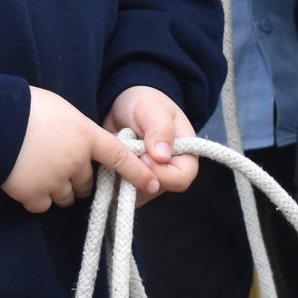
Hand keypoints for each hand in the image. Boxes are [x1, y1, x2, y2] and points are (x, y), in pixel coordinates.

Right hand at [1, 87, 158, 213]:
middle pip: (87, 183)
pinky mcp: (33, 194)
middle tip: (56, 162)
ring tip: (37, 168)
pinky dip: (36, 197)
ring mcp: (55, 179)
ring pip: (67, 197)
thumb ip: (77, 130)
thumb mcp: (61, 109)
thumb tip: (80, 143)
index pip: (119, 156)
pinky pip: (43, 205)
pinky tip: (24, 179)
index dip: (137, 172)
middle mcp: (75, 160)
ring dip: (57, 189)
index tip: (153, 183)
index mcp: (85, 135)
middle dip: (76, 178)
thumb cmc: (25, 106)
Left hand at [105, 86, 198, 202]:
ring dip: (121, 172)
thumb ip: (160, 129)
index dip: (159, 172)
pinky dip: (112, 176)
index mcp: (186, 155)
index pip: (180, 179)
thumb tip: (162, 157)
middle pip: (155, 189)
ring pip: (136, 194)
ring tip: (119, 148)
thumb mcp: (153, 109)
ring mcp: (152, 180)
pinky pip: (121, 192)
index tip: (142, 155)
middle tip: (125, 148)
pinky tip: (112, 157)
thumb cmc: (145, 103)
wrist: (124, 105)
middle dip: (135, 171)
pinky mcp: (133, 184)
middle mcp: (171, 172)